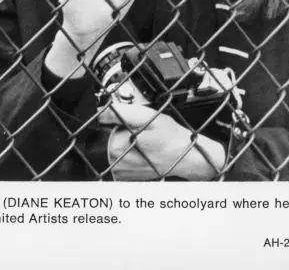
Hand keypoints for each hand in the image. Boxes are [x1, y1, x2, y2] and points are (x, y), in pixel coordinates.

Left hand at [99, 103, 225, 180]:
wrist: (188, 157)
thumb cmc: (172, 138)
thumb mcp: (148, 116)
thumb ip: (120, 112)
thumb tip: (100, 112)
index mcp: (117, 147)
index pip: (99, 128)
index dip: (112, 122)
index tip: (125, 123)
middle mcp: (116, 163)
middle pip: (104, 140)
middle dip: (116, 133)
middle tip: (138, 133)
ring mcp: (121, 173)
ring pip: (110, 151)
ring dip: (121, 144)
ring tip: (141, 143)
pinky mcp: (127, 177)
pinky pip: (118, 161)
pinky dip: (126, 155)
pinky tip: (141, 152)